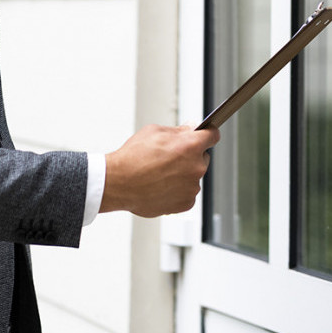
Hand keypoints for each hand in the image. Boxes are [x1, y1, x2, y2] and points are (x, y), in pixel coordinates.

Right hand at [100, 124, 219, 217]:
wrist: (119, 183)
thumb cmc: (133, 157)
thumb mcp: (154, 132)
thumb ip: (178, 131)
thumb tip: (190, 129)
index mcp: (191, 146)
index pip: (213, 135)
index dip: (207, 134)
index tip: (205, 135)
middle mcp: (196, 167)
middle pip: (202, 157)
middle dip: (190, 156)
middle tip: (169, 158)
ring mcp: (192, 187)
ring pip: (193, 177)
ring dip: (182, 175)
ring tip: (160, 175)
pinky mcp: (186, 203)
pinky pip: (187, 193)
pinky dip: (177, 191)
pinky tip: (160, 186)